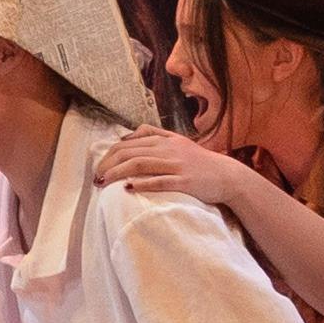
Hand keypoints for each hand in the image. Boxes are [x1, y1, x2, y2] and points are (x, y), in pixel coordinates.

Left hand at [92, 129, 249, 210]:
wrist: (227, 175)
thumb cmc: (198, 161)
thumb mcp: (176, 141)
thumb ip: (152, 134)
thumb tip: (125, 136)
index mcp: (163, 140)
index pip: (126, 145)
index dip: (108, 156)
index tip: (98, 168)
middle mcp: (167, 150)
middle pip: (129, 154)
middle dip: (108, 165)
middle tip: (96, 178)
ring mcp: (176, 165)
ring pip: (140, 165)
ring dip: (118, 174)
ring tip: (104, 183)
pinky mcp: (185, 181)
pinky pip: (160, 181)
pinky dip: (143, 184)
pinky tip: (129, 188)